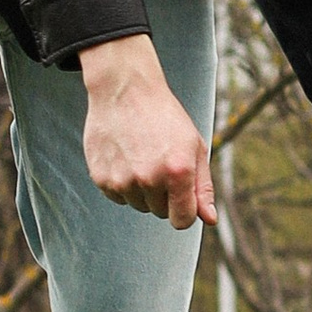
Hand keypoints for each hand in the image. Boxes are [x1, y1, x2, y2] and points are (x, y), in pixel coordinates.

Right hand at [79, 33, 217, 226]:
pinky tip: (125, 157)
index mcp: (178, 171)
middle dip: (164, 195)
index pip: (182, 221)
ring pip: (139, 205)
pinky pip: (118, 197)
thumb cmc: (165, 118)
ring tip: (142, 156)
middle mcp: (149, 179)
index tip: (183, 200)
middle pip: (161, 212)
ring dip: (143, 189)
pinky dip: (123, 184)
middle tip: (160, 163)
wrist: (125, 90)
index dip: (185, 212)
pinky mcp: (101, 178)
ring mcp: (122, 179)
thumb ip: (203, 187)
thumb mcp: (194, 147)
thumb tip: (210, 219)